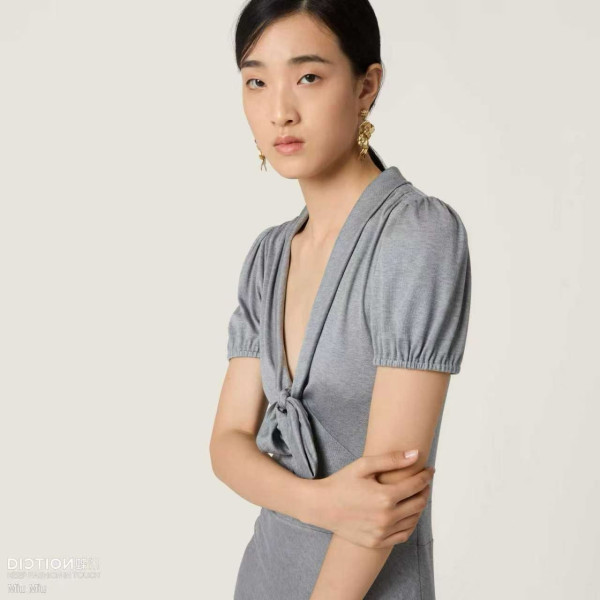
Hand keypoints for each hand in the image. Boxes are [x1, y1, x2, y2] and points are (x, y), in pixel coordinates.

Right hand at [312, 450, 433, 548]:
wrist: (321, 506)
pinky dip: (410, 524)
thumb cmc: (341, 482)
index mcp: (385, 496)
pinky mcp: (377, 542)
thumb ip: (391, 459)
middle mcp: (386, 517)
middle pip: (419, 503)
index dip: (426, 476)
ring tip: (416, 495)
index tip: (429, 470)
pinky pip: (403, 535)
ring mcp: (382, 532)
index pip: (416, 485)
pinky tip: (407, 513)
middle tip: (424, 482)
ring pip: (413, 520)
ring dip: (419, 506)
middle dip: (425, 490)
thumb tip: (416, 454)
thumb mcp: (363, 466)